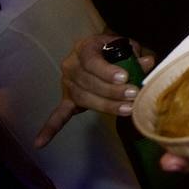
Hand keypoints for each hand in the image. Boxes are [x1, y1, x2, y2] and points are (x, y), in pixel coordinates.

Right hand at [34, 33, 156, 147]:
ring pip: (84, 98)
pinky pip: (58, 114)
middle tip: (133, 95)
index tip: (125, 77)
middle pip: (89, 82)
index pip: (92, 61)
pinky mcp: (67, 99)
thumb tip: (147, 62)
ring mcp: (67, 84)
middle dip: (113, 91)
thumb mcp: (125, 46)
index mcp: (84, 48)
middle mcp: (71, 65)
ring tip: (128, 109)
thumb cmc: (113, 49)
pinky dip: (50, 128)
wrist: (98, 52)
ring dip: (106, 105)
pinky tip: (40, 142)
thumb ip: (135, 54)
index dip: (107, 71)